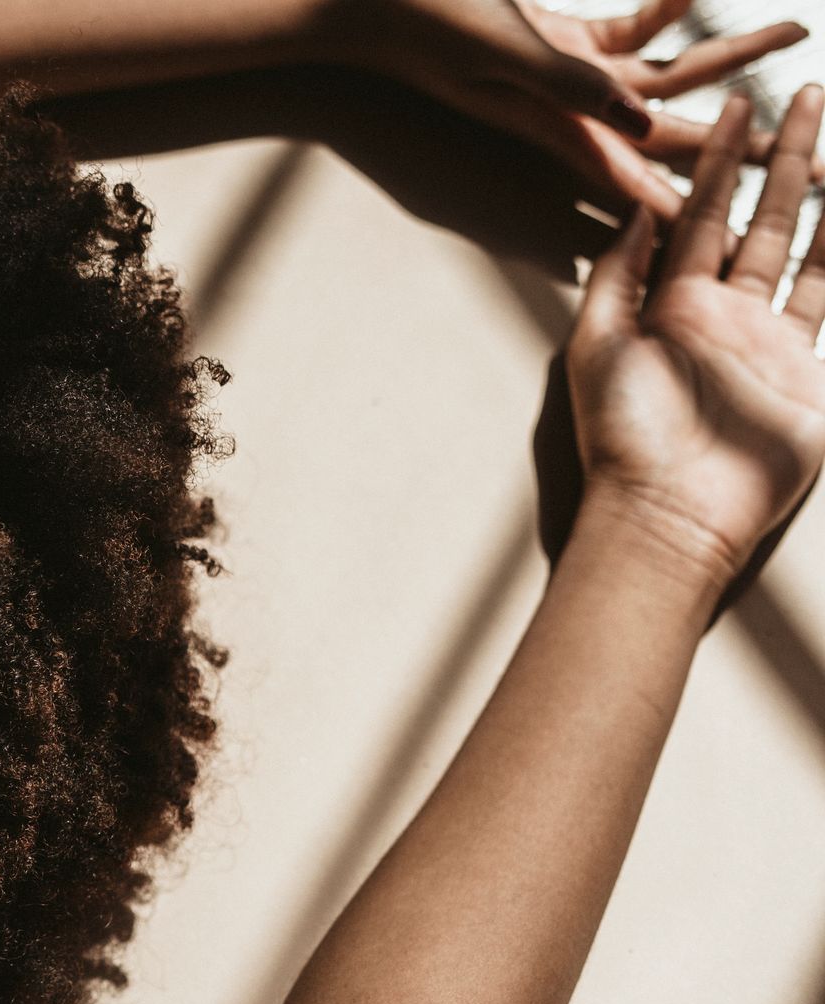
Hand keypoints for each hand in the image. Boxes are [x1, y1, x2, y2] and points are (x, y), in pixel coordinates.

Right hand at [323, 0, 812, 218]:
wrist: (364, 4)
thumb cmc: (424, 22)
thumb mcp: (502, 50)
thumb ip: (571, 82)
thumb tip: (643, 123)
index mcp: (558, 125)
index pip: (644, 181)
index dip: (701, 210)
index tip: (761, 232)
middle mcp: (571, 111)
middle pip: (682, 137)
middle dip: (754, 148)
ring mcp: (566, 79)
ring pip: (670, 76)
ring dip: (731, 58)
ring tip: (798, 30)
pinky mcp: (558, 44)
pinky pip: (630, 33)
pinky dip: (667, 9)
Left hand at [563, 87, 824, 594]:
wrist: (670, 508)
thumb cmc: (622, 433)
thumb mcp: (597, 342)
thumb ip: (617, 275)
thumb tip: (636, 210)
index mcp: (666, 302)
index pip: (696, 213)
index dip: (717, 161)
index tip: (735, 110)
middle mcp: (719, 313)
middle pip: (756, 218)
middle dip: (780, 159)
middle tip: (803, 100)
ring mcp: (767, 339)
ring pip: (799, 250)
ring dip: (819, 194)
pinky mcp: (805, 370)